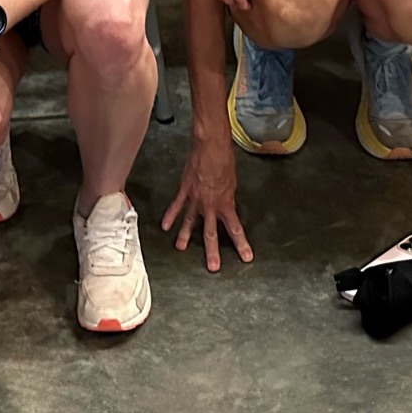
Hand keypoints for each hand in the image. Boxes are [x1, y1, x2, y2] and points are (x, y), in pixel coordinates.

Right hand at [162, 135, 254, 272]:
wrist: (211, 145)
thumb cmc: (225, 159)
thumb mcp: (233, 181)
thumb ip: (228, 196)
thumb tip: (226, 203)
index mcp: (226, 203)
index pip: (234, 229)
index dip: (241, 244)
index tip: (246, 257)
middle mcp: (210, 205)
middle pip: (210, 233)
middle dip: (212, 251)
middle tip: (212, 266)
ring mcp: (195, 199)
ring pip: (190, 222)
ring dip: (185, 236)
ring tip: (181, 248)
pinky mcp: (185, 190)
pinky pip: (176, 205)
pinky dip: (170, 215)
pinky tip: (165, 226)